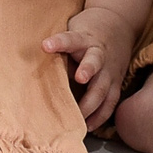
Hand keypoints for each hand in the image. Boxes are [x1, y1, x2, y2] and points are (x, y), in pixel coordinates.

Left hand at [42, 6, 139, 129]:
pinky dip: (100, 116)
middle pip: (94, 62)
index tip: (45, 45)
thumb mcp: (73, 32)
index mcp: (84, 39)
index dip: (58, 42)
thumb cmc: (86, 34)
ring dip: (92, 103)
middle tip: (79, 77)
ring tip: (78, 117)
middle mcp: (99, 54)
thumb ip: (61, 50)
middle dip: (87, 70)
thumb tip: (34, 68)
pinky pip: (110, 102)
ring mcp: (110, 71)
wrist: (118, 26)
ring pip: (104, 88)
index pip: (71, 38)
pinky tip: (88, 126)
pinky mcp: (116, 84)